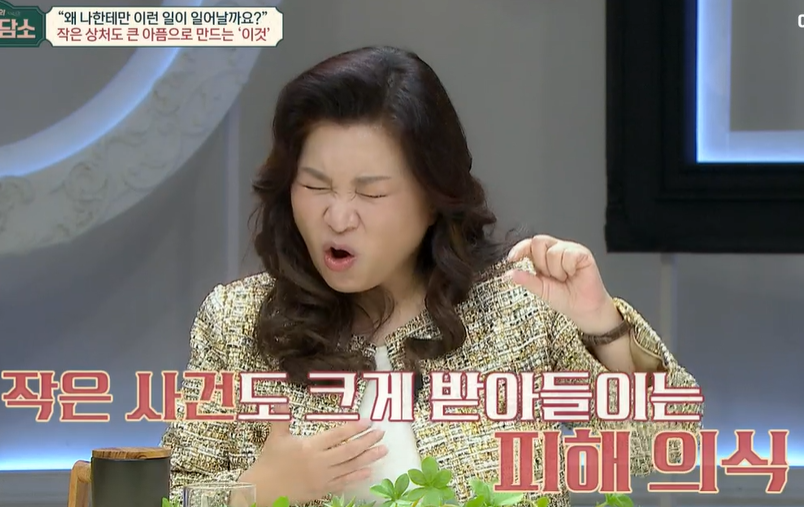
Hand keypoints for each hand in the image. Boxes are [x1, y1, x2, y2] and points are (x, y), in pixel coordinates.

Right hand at [239, 405, 387, 506]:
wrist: (263, 489)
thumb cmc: (270, 460)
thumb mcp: (276, 437)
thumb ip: (281, 417)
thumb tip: (280, 399)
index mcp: (310, 447)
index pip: (337, 435)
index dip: (354, 428)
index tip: (368, 421)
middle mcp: (319, 462)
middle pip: (349, 450)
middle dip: (367, 441)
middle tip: (381, 433)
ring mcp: (323, 477)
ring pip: (350, 466)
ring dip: (369, 458)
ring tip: (383, 450)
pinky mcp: (323, 489)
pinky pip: (344, 482)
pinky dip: (358, 476)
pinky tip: (370, 471)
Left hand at [506, 235, 621, 333]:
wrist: (583, 309)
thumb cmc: (564, 297)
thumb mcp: (540, 289)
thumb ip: (526, 280)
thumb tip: (508, 274)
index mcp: (543, 257)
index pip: (529, 244)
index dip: (520, 248)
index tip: (512, 259)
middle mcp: (556, 250)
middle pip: (539, 241)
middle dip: (541, 263)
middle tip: (550, 276)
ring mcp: (570, 250)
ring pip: (553, 251)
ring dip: (556, 270)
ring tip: (564, 278)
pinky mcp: (583, 254)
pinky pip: (569, 254)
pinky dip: (568, 268)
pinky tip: (573, 274)